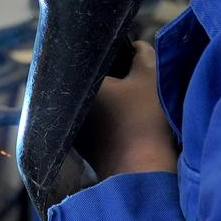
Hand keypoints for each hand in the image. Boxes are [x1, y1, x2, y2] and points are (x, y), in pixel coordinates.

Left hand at [75, 40, 178, 180]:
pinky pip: (97, 125)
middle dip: (112, 79)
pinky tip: (129, 123)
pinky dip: (110, 120)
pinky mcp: (85, 150)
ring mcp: (75, 131)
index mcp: (79, 84)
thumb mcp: (150, 76)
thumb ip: (143, 54)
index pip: (93, 59)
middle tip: (134, 78)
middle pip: (92, 83)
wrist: (142, 173)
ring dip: (110, 101)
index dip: (114, 56)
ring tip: (133, 101)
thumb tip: (137, 46)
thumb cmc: (144, 119)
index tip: (130, 58)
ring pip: (94, 105)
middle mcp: (69, 106)